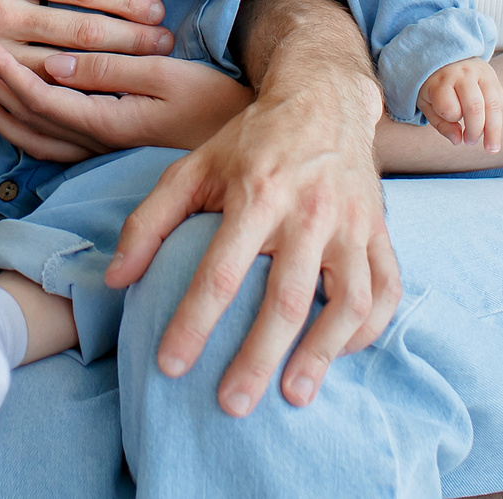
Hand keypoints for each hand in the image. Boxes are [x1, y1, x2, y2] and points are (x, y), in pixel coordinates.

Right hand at [0, 0, 173, 101]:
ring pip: (65, 68)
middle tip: (167, 43)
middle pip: (81, 30)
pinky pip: (34, 96)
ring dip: (110, 71)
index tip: (154, 6)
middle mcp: (1, 16)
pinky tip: (99, 102)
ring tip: (147, 73)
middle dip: (131, 38)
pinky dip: (71, 100)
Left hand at [0, 38, 254, 161]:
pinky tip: (5, 108)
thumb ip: (110, 70)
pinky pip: (46, 142)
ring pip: (30, 135)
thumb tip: (58, 61)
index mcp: (105, 121)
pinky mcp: (103, 150)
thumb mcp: (167, 78)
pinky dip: (18, 124)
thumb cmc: (213, 105)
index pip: (40, 96)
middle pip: (24, 116)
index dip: (4, 69)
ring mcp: (96, 151)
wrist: (245, 154)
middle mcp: (93, 142)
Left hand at [104, 0, 394, 415]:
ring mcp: (352, 224)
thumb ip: (149, 222)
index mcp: (257, 194)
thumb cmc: (250, 141)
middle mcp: (308, 212)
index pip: (221, 272)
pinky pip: (386, 290)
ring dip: (321, 354)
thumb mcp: (192, 165)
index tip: (170, 366)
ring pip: (348, 302)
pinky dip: (367, 330)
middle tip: (233, 405)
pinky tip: (337, 356)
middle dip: (258, 358)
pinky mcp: (379, 232)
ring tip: (292, 396)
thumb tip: (116, 280)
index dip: (193, 323)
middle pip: (286, 300)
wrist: (324, 98)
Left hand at [418, 58, 502, 151]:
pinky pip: (500, 100)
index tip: (449, 120)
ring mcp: (481, 73)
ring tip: (491, 148)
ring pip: (493, 105)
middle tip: (470, 142)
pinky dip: (497, 117)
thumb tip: (458, 141)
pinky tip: (490, 125)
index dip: (451, 119)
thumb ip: (441, 124)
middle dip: (475, 131)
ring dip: (494, 130)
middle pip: (475, 107)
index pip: (450, 108)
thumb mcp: (427, 104)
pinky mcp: (493, 76)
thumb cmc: (434, 86)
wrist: (446, 57)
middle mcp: (463, 74)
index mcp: (442, 80)